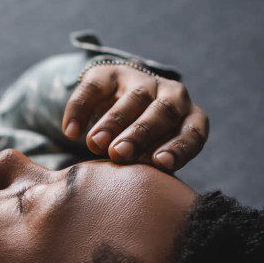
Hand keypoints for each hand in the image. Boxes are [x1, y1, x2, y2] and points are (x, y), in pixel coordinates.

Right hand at [61, 62, 208, 171]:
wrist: (119, 105)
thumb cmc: (142, 145)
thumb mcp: (153, 155)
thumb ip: (150, 168)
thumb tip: (136, 189)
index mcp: (189, 119)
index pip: (192, 132)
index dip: (178, 147)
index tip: (160, 164)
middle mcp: (172, 96)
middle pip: (163, 112)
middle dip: (140, 133)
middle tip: (119, 153)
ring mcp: (142, 81)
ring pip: (133, 98)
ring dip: (113, 122)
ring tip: (95, 144)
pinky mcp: (110, 73)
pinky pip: (94, 89)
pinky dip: (80, 110)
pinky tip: (71, 132)